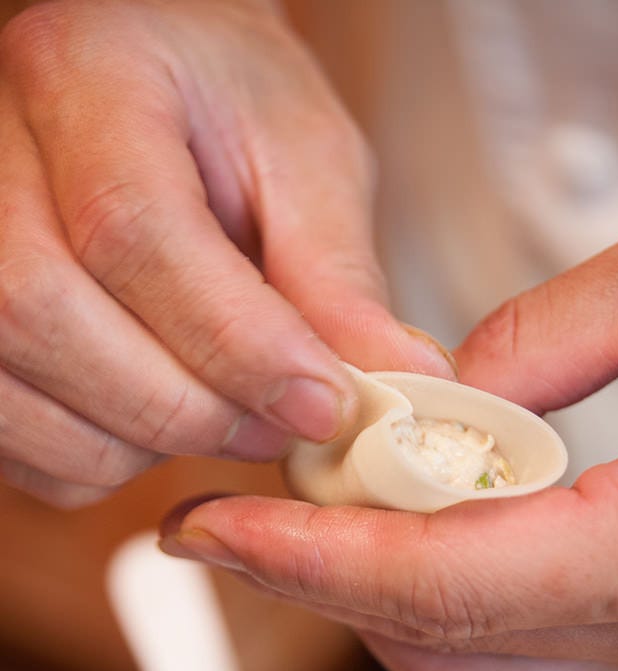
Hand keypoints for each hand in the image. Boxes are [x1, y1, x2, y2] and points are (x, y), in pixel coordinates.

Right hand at [0, 0, 451, 506]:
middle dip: (186, 406)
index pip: (132, 230)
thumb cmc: (231, 108)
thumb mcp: (305, 160)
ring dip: (142, 444)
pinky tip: (157, 416)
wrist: (153, 88)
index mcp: (85, 77)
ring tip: (225, 415)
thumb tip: (394, 382)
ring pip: (17, 395)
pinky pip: (13, 440)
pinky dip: (96, 461)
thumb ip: (336, 275)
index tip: (323, 405)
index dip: (235, 343)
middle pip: (48, 316)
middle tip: (279, 426)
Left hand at [160, 201, 617, 670]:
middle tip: (262, 504)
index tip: (219, 529)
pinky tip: (427, 527)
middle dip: (324, 583)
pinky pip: (523, 655)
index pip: (437, 582)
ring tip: (336, 510)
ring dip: (380, 601)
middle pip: (435, 650)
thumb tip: (444, 389)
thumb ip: (549, 333)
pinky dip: (444, 602)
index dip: (307, 560)